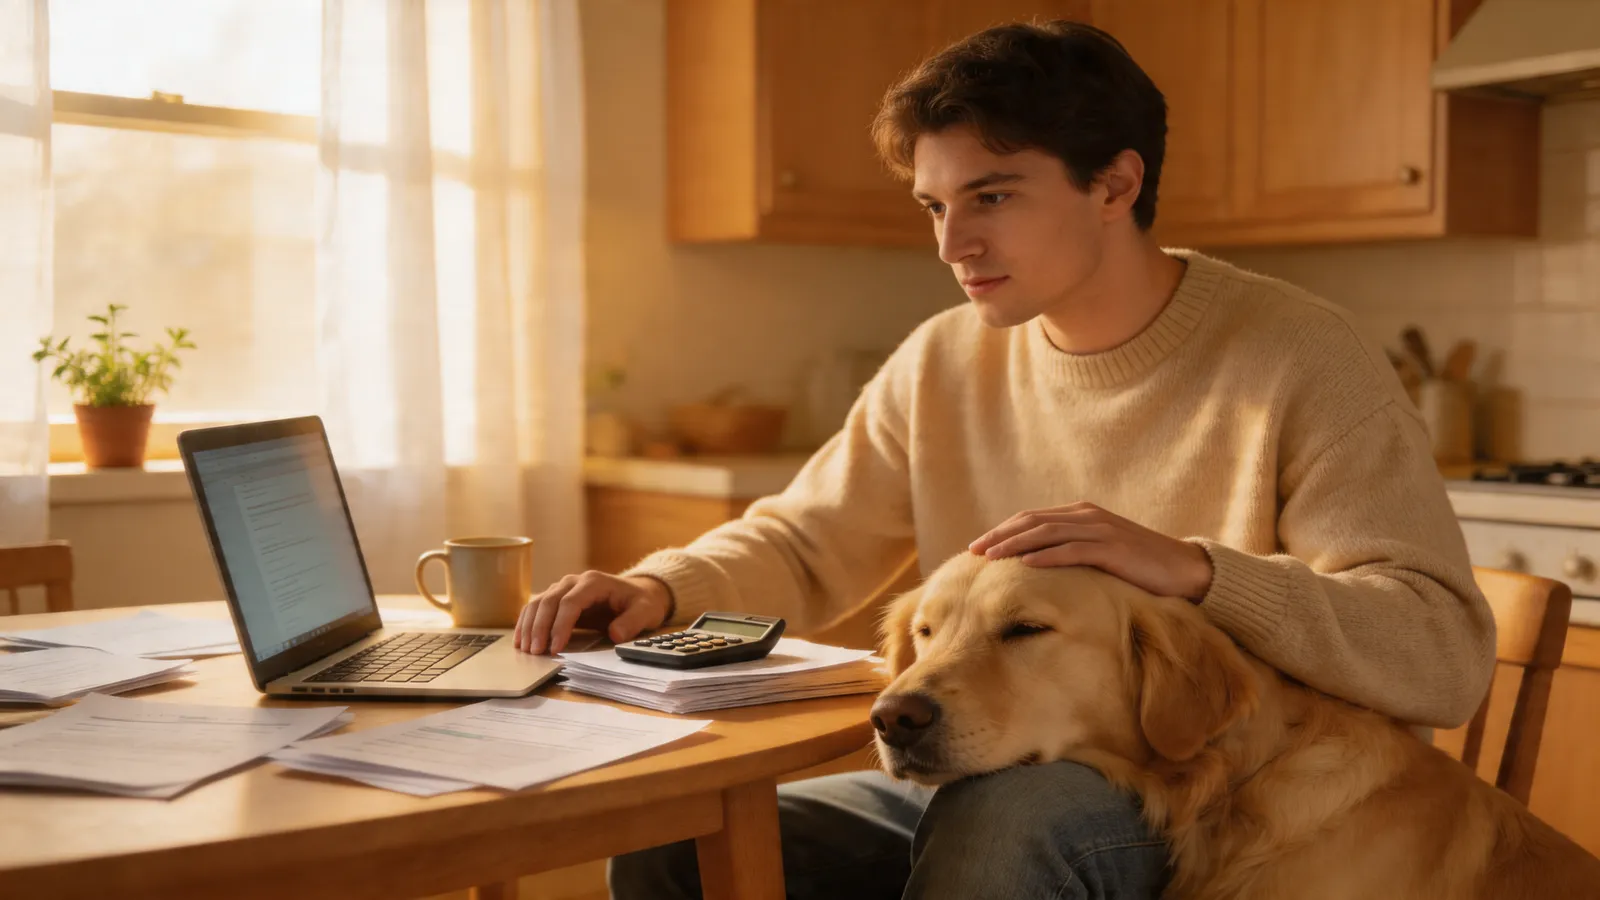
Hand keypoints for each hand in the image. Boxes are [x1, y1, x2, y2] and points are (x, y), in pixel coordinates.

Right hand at [514, 571, 673, 654]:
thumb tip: (615, 635)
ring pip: (538, 603)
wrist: (639, 593)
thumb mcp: (646, 612)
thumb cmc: (641, 603)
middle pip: (549, 601)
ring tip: (525, 650)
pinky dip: (527, 622)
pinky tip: (520, 640)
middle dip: (540, 628)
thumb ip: (632, 622)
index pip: (570, 602)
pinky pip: (537, 607)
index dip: (560, 625)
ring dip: (529, 626)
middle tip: (536, 652)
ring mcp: (564, 588)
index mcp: (594, 582)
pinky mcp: (558, 598)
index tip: (555, 647)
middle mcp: (574, 581)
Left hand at [969, 502, 1213, 600]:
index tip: (978, 547)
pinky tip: (1024, 564)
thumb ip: (1073, 554)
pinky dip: (1046, 556)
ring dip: (1014, 544)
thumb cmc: (1140, 569)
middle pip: (1032, 522)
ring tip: (989, 557)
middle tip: (972, 551)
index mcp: (1082, 515)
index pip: (1032, 519)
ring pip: (1047, 533)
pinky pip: (1072, 550)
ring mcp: (1100, 530)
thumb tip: (1037, 570)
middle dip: (999, 536)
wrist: (1185, 571)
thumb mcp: (1100, 556)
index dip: (1003, 531)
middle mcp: (1087, 517)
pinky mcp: (1113, 548)